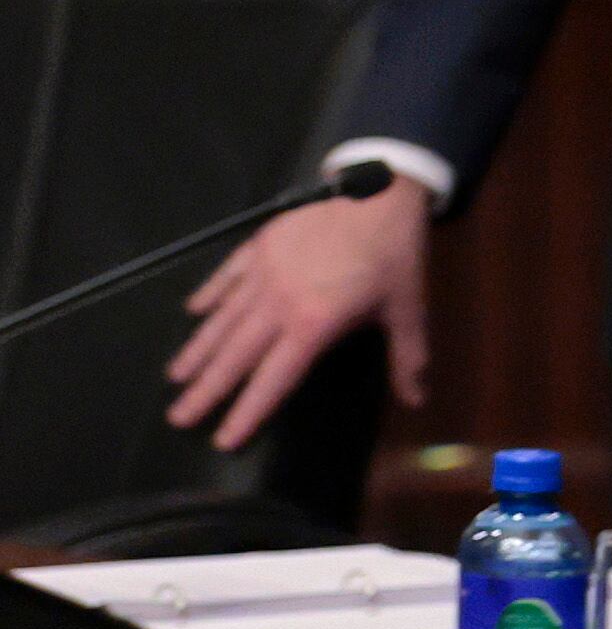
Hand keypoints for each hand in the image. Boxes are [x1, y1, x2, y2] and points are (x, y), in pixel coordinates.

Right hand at [165, 177, 433, 448]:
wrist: (379, 189)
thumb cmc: (395, 252)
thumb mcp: (408, 306)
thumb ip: (408, 356)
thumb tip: (418, 400)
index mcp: (313, 323)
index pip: (274, 379)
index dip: (248, 411)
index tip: (222, 439)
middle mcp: (277, 302)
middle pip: (235, 356)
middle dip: (205, 390)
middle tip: (177, 417)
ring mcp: (262, 271)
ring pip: (222, 319)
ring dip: (198, 350)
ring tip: (176, 377)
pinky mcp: (257, 245)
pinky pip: (225, 275)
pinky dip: (208, 295)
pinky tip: (192, 312)